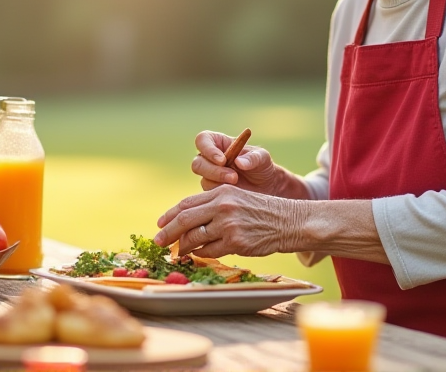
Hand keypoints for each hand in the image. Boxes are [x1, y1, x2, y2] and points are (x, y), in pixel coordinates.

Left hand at [153, 185, 307, 258]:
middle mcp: (222, 206)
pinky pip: (209, 251)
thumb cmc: (260, 211)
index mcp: (221, 192)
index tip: (159, 225)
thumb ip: (212, 206)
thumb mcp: (236, 198)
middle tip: (158, 242)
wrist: (288, 221)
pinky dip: (201, 254)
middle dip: (167, 233)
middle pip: (184, 220)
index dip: (169, 216)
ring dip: (183, 247)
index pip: (186, 204)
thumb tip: (186, 222)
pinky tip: (200, 254)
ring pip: (194, 238)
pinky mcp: (235, 242)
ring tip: (178, 252)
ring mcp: (228, 224)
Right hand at [190, 130, 296, 195]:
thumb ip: (252, 157)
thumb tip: (238, 162)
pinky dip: (221, 194)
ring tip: (238, 184)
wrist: (266, 188)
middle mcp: (209, 159)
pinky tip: (235, 194)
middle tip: (234, 177)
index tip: (222, 159)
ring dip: (220, 183)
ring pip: (203, 180)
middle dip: (214, 171)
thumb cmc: (262, 166)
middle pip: (198, 163)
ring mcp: (209, 177)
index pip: (202, 140)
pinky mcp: (212, 193)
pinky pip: (209, 195)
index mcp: (218, 143)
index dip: (208, 149)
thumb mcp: (262, 158)